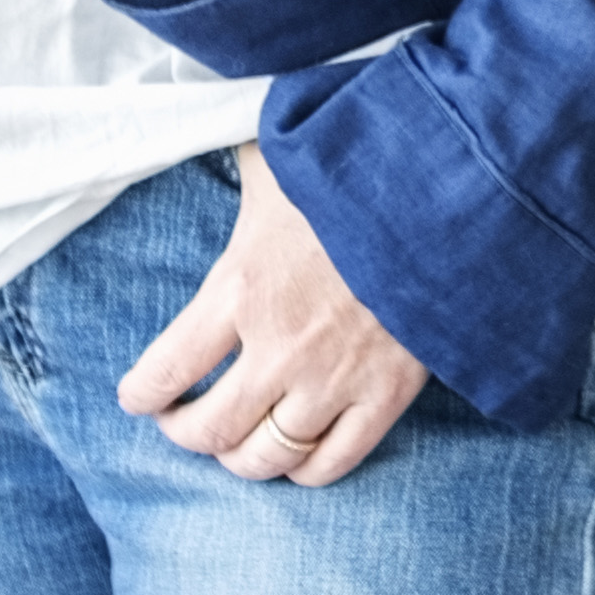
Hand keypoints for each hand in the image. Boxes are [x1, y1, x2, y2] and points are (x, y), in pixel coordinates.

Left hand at [114, 157, 435, 485]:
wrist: (454, 191)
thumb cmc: (358, 166)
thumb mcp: (279, 155)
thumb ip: (236, 164)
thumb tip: (203, 124)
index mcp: (241, 288)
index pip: (164, 373)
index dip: (141, 395)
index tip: (140, 395)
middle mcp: (280, 347)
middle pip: (208, 431)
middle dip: (183, 433)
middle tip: (182, 420)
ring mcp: (335, 379)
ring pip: (265, 458)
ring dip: (240, 458)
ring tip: (236, 442)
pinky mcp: (386, 395)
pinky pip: (331, 465)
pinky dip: (304, 470)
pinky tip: (295, 451)